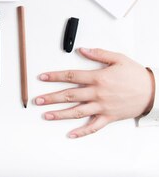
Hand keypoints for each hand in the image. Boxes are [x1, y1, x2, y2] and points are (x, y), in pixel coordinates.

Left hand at [36, 48, 154, 138]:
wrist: (153, 92)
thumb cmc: (136, 75)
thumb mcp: (118, 58)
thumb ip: (99, 54)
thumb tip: (83, 50)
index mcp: (98, 78)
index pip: (71, 77)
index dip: (54, 77)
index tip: (42, 77)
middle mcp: (98, 94)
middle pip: (69, 95)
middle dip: (51, 98)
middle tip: (37, 100)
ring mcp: (102, 107)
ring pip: (77, 112)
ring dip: (60, 114)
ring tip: (46, 115)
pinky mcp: (109, 117)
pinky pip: (94, 126)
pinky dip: (82, 131)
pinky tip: (71, 134)